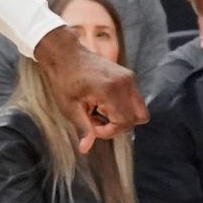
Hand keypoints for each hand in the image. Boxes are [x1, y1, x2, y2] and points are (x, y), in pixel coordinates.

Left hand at [33, 25, 145, 152]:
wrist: (65, 53)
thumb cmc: (63, 79)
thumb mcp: (69, 107)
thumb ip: (83, 128)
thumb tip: (85, 149)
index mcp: (110, 89)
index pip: (124, 122)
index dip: (109, 131)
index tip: (91, 127)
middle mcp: (125, 83)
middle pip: (138, 118)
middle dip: (118, 125)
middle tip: (96, 119)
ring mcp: (129, 78)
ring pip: (139, 109)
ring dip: (121, 116)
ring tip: (97, 110)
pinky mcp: (129, 76)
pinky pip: (134, 99)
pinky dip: (122, 106)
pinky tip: (101, 102)